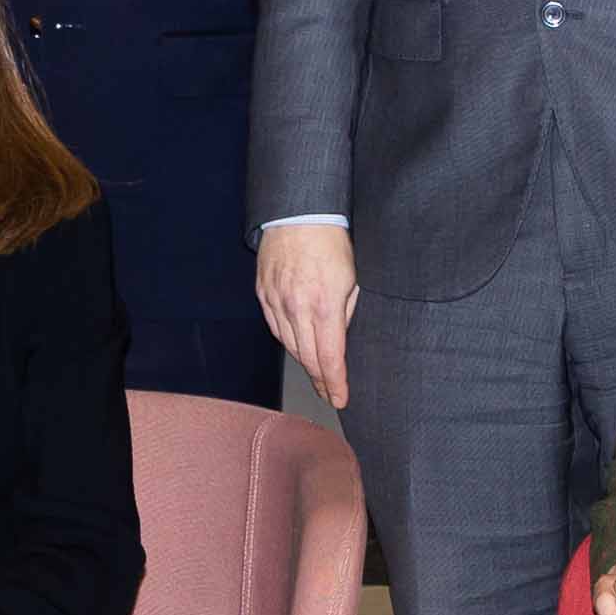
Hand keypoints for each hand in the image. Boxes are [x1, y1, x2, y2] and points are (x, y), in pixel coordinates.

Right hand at [257, 224, 359, 408]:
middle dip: (320, 379)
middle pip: (308, 357)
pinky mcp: (263, 295)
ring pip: (290, 345)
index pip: (330, 358)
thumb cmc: (331, 243)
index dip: (334, 383)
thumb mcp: (352, 280)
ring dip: (304, 362)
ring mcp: (277, 302)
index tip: (339, 399)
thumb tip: (339, 338)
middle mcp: (297, 309)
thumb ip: (345, 312)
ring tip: (316, 373)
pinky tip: (297, 346)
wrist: (298, 216)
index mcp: (324, 306)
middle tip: (329, 393)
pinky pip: (275, 328)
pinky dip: (288, 341)